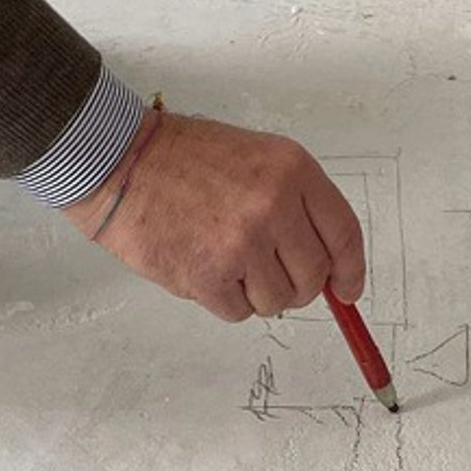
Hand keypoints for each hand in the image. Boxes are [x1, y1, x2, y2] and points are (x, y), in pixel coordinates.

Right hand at [63, 113, 366, 321]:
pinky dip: (223, 299)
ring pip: (277, 301)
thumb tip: (325, 266)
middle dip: (297, 286)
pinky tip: (202, 265)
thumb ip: (295, 204)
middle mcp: (273, 205)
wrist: (120, 162)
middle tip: (267, 272)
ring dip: (255, 292)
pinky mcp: (208, 275)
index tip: (347, 290)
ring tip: (224, 258)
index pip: (343, 234)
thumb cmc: (182, 158)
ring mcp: (241, 243)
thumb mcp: (256, 159)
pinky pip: (237, 312)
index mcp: (292, 170)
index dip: (350, 270)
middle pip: (313, 277)